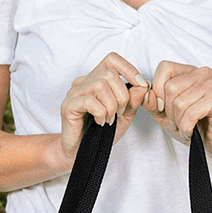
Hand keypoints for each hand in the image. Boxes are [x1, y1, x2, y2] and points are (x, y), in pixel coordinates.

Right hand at [58, 52, 150, 166]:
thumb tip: (143, 86)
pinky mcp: (68, 105)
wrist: (83, 153)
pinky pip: (90, 101)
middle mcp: (84, 81)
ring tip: (109, 120)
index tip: (140, 85)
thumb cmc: (101, 134)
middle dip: (122, 96)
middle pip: (110, 75)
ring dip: (111, 106)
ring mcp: (74, 92)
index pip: (112, 59)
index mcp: (96, 79)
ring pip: (100, 86)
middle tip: (119, 113)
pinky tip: (100, 123)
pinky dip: (100, 113)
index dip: (129, 69)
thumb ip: (133, 100)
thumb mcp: (124, 116)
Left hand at [142, 61, 211, 160]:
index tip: (166, 108)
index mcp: (189, 72)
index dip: (158, 92)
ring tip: (188, 126)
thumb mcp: (165, 115)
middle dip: (170, 112)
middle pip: (170, 88)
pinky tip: (194, 130)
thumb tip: (147, 94)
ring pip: (179, 103)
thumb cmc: (192, 127)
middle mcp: (202, 73)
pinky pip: (190, 113)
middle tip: (181, 121)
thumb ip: (152, 103)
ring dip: (179, 122)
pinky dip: (187, 127)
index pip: (164, 68)